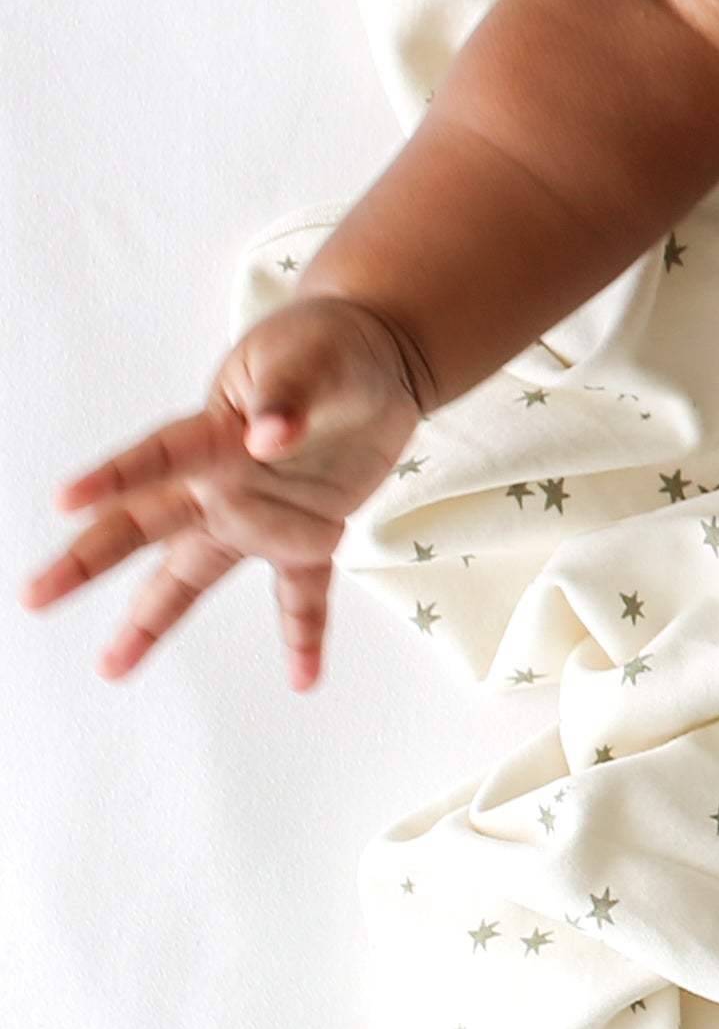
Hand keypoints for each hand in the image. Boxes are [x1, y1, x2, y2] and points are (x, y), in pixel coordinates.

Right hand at [22, 297, 429, 686]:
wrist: (375, 360)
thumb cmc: (325, 349)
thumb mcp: (310, 359)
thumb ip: (288, 397)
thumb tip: (267, 434)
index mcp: (215, 433)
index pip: (158, 458)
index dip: (115, 477)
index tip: (64, 499)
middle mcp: (222, 484)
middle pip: (142, 525)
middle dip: (87, 561)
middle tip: (33, 595)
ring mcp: (259, 514)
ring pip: (191, 574)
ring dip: (151, 620)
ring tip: (109, 669)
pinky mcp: (309, 534)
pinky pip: (301, 594)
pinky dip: (304, 635)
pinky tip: (304, 679)